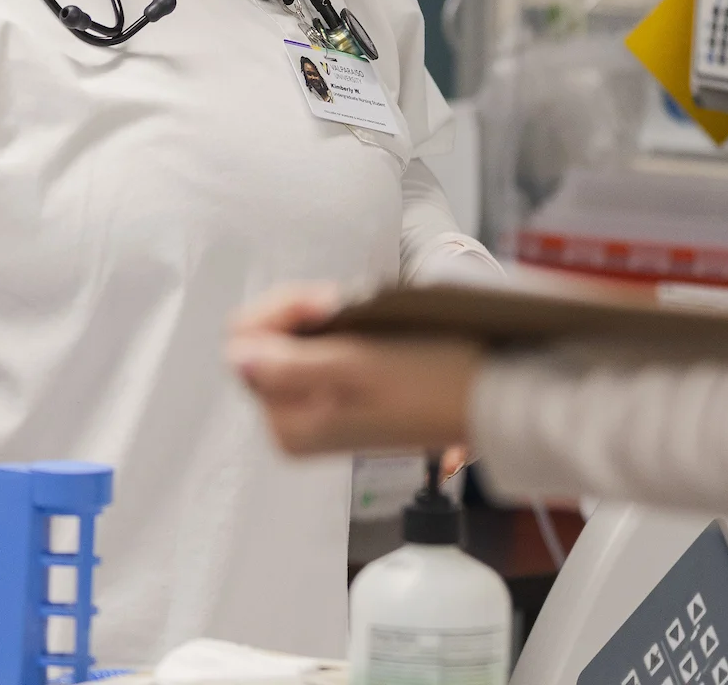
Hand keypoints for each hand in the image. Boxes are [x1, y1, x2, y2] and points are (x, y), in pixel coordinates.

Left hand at [227, 283, 480, 457]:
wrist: (492, 402)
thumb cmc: (437, 384)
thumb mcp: (360, 368)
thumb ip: (291, 367)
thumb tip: (236, 357)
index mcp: (289, 425)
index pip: (245, 343)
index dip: (283, 309)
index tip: (330, 300)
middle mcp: (292, 427)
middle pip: (262, 343)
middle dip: (299, 313)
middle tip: (347, 301)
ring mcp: (314, 415)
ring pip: (288, 343)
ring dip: (318, 319)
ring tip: (363, 312)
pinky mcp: (337, 402)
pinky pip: (312, 353)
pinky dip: (333, 331)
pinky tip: (366, 325)